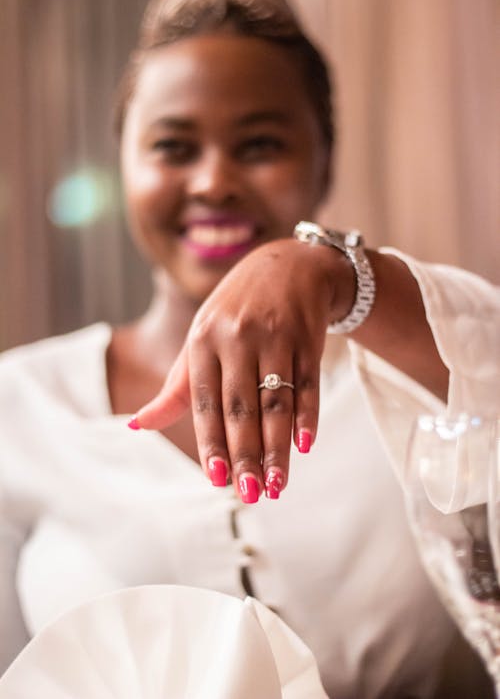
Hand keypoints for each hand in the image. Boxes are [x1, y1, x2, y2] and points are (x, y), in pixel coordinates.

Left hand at [131, 238, 354, 501]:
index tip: (216, 480)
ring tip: (277, 485)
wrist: (289, 265)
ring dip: (278, 447)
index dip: (211, 441)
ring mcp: (276, 336)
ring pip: (276, 401)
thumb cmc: (235, 311)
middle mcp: (238, 337)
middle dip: (245, 454)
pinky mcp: (308, 337)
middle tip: (249, 494)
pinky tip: (305, 446)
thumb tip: (136, 427)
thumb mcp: (200, 339)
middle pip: (242, 407)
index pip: (205, 401)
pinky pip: (308, 383)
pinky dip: (308, 415)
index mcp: (203, 340)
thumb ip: (175, 388)